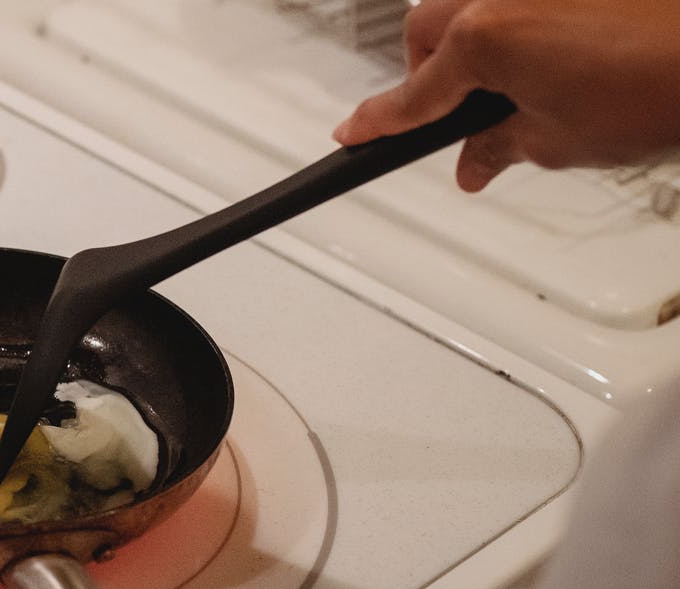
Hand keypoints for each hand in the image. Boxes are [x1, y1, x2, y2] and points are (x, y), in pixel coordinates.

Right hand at [332, 0, 679, 190]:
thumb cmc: (658, 87)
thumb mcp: (559, 141)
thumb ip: (499, 147)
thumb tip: (476, 160)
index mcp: (483, 40)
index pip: (412, 96)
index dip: (379, 123)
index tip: (353, 133)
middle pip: (427, 31)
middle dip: (432, 74)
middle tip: (457, 114)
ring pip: (468, 5)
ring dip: (474, 43)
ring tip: (515, 83)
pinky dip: (517, 25)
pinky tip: (553, 53)